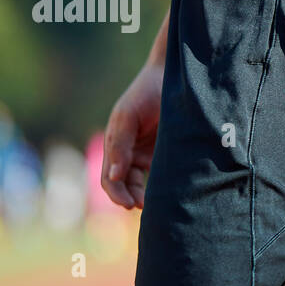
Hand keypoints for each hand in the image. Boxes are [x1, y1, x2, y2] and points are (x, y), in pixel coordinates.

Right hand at [101, 63, 162, 208]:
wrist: (174, 78)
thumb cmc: (146, 93)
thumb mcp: (127, 116)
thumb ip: (120, 144)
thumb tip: (115, 175)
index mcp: (115, 145)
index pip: (110, 178)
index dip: (117, 194)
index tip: (130, 204)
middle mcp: (129, 153)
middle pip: (125, 185)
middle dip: (131, 198)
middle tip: (145, 206)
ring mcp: (147, 154)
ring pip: (142, 183)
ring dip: (146, 195)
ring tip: (158, 204)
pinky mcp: (166, 153)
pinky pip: (162, 175)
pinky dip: (163, 186)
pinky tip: (171, 193)